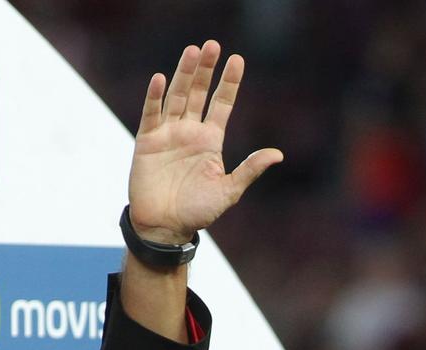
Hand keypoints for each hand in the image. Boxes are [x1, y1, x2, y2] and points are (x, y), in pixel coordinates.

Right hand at [126, 40, 282, 243]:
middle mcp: (190, 131)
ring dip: (184, 74)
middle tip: (212, 45)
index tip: (238, 60)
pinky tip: (159, 79)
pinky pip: (151, 114)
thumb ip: (249, 170)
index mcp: (210, 140)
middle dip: (206, 70)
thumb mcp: (229, 191)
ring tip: (192, 51)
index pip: (221, 104)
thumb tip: (278, 154)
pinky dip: (154, 97)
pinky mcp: (148, 141)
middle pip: (199, 93)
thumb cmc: (197, 212)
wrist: (165, 227)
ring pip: (177, 96)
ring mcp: (168, 134)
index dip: (229, 83)